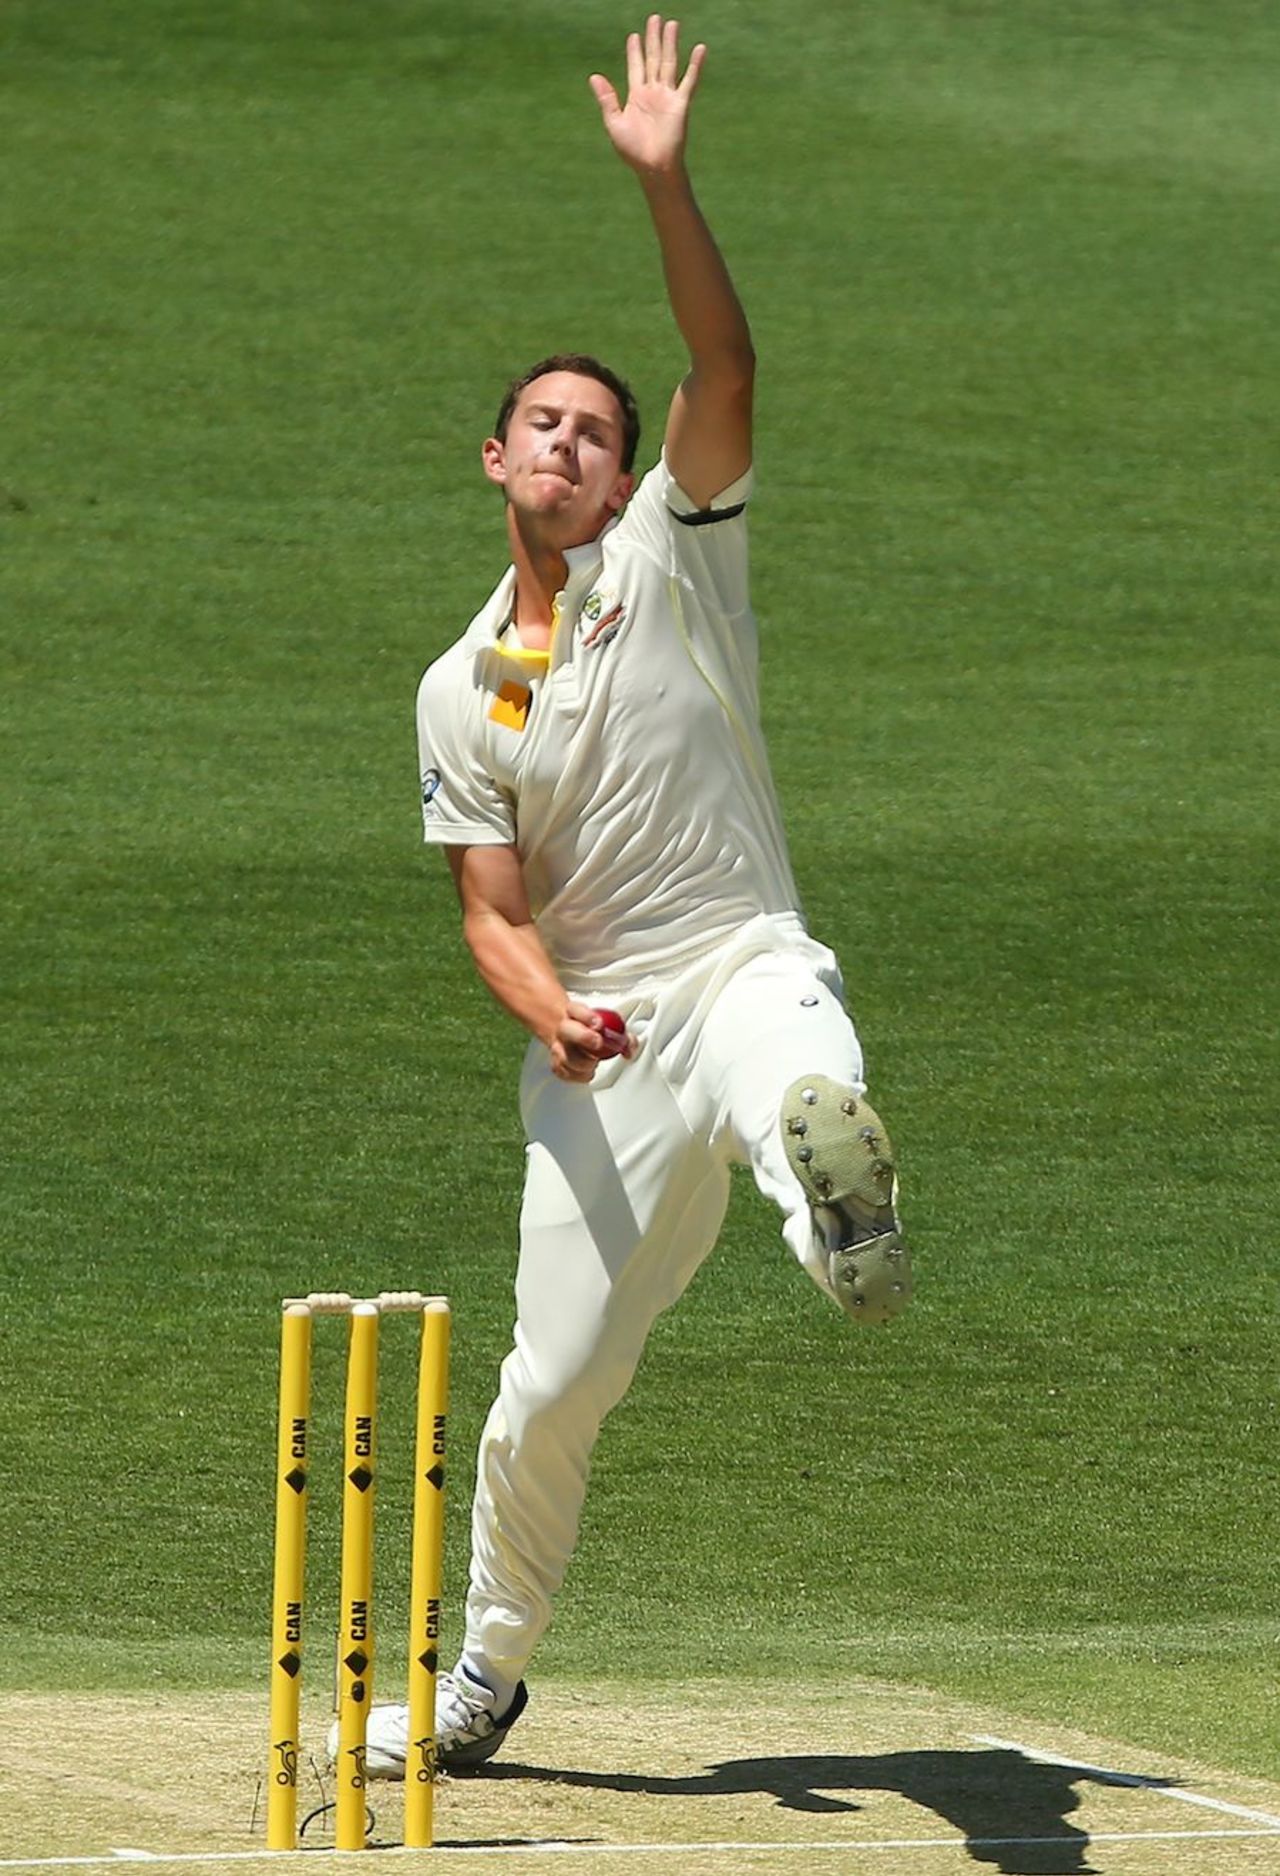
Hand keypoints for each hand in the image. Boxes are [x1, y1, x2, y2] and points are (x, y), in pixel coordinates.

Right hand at [549, 1000, 634, 1081]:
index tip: (599, 1023)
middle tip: (598, 1043)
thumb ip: (622, 1034)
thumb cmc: (591, 1029)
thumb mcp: (608, 1024)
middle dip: (583, 1037)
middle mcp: (564, 1028)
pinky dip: (579, 1075)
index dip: (587, 1017)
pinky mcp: (557, 1063)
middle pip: (567, 1031)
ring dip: (583, 1062)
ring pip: (565, 1056)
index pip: (577, 1010)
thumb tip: (630, 1046)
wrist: (570, 1033)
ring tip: (595, 1062)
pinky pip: (564, 1072)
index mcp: (575, 1012)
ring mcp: (558, 1046)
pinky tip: (588, 1071)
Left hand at [588, 15, 705, 176]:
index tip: (634, 36)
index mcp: (636, 97)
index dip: (635, 52)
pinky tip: (700, 49)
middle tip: (654, 19)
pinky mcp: (681, 104)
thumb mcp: (614, 123)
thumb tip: (594, 76)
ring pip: (669, 63)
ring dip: (670, 44)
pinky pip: (689, 80)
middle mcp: (653, 93)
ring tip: (672, 24)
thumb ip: (606, 98)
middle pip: (653, 59)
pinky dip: (695, 65)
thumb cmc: (633, 151)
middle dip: (653, 39)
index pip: (636, 67)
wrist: (653, 167)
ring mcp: (668, 97)